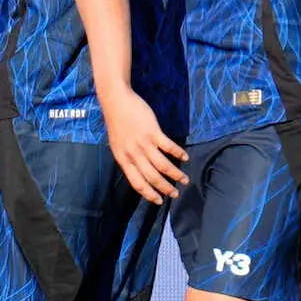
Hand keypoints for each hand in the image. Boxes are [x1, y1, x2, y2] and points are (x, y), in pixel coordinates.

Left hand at [105, 88, 188, 204]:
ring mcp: (143, 143)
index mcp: (122, 159)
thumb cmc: (117, 122)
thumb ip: (128, 158)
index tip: (159, 201)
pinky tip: (184, 157)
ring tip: (184, 179)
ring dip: (175, 174)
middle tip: (176, 194)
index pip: (137, 183)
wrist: (115, 100)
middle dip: (166, 188)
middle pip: (153, 177)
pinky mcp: (153, 131)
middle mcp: (133, 154)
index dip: (149, 194)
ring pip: (163, 165)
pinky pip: (169, 147)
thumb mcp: (117, 144)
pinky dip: (178, 153)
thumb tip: (140, 171)